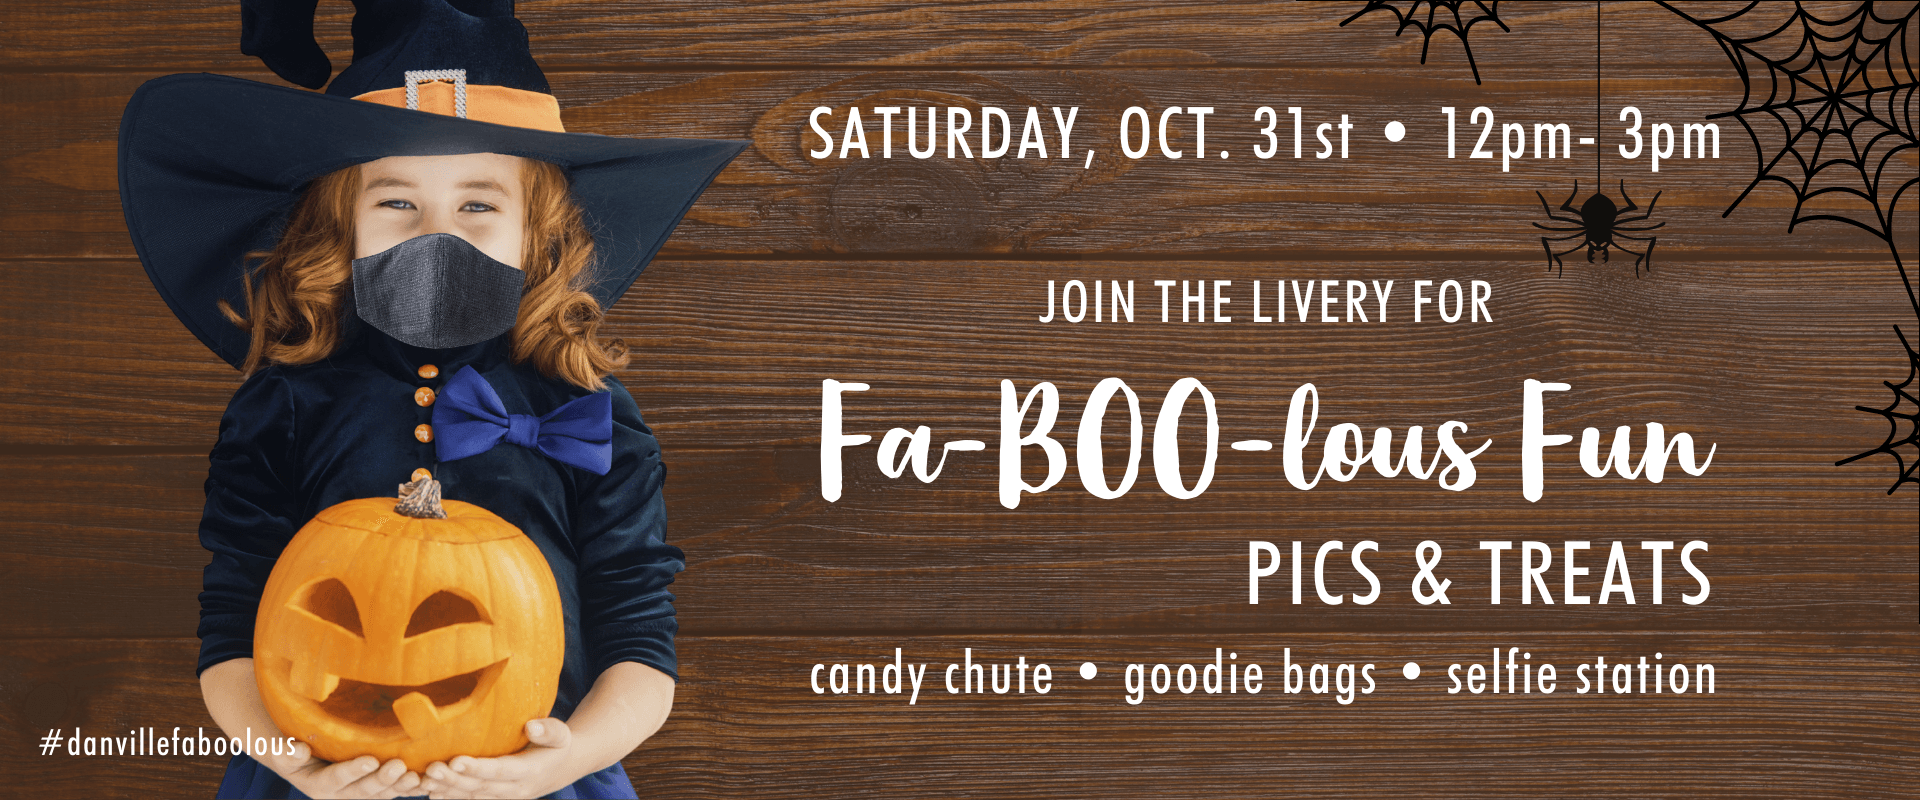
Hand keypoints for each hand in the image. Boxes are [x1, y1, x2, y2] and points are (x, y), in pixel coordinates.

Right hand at [256, 741, 421, 798]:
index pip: (336, 778)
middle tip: (398, 766)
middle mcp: (341, 794)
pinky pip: (393, 791)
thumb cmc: (292, 750)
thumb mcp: (282, 751)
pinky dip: (409, 788)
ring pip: (382, 793)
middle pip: (363, 790)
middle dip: (381, 779)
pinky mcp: (375, 790)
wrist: (305, 760)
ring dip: (399, 786)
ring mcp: (359, 794)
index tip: (369, 760)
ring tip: (415, 777)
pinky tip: (426, 781)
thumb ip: (287, 752)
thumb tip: (299, 750)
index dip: (352, 771)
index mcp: (319, 785)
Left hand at [421, 718, 574, 798]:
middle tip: (431, 769)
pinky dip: (451, 797)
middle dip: (454, 780)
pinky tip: (431, 791)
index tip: (456, 760)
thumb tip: (531, 726)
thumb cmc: (557, 745)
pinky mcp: (496, 799)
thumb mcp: (561, 734)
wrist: (562, 768)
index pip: (500, 770)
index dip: (477, 768)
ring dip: (447, 790)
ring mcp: (505, 797)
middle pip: (480, 787)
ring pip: (472, 796)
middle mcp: (516, 789)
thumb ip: (548, 730)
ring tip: (425, 780)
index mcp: (530, 771)